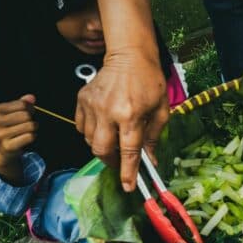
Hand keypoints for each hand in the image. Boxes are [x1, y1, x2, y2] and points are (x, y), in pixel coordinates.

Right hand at [0, 95, 37, 183]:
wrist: (3, 147)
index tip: (27, 112)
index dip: (29, 108)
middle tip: (28, 122)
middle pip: (26, 115)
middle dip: (31, 118)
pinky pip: (30, 136)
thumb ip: (23, 103)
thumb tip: (31, 97)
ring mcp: (0, 134)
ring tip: (28, 130)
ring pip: (30, 126)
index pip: (22, 104)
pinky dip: (33, 136)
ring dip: (33, 127)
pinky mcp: (8, 146)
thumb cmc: (11, 125)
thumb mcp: (14, 112)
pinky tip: (26, 137)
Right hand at [75, 49, 168, 191]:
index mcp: (131, 115)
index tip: (128, 186)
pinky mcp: (82, 99)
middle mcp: (108, 112)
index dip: (128, 172)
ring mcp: (92, 105)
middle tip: (120, 163)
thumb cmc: (149, 81)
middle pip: (101, 150)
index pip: (128, 151)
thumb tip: (149, 160)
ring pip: (89, 140)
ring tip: (114, 140)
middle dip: (111, 162)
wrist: (130, 55)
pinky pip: (80, 126)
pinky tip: (103, 127)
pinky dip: (90, 132)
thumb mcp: (161, 110)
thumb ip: (153, 137)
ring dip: (102, 147)